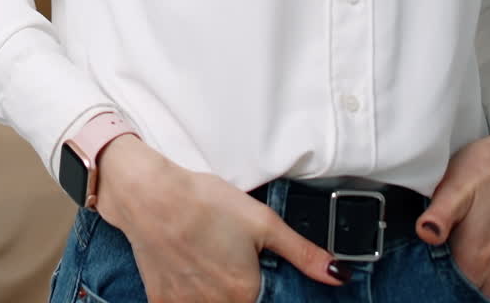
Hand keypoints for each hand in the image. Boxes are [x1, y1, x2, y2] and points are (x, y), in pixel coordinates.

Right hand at [96, 135, 351, 300]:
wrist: (150, 196)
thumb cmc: (205, 203)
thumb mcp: (262, 221)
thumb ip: (302, 253)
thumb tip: (338, 275)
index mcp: (245, 293)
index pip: (268, 301)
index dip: (264, 287)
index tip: (256, 271)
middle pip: (240, 302)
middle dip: (241, 287)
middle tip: (227, 258)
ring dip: (217, 292)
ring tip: (209, 259)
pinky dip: (192, 294)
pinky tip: (190, 267)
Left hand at [416, 114, 489, 300]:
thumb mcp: (457, 184)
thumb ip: (438, 214)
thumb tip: (424, 233)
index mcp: (475, 257)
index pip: (446, 287)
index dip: (430, 274)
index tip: (421, 257)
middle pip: (464, 290)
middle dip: (447, 278)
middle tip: (437, 250)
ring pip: (483, 291)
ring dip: (468, 280)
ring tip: (454, 254)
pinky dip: (488, 281)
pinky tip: (477, 262)